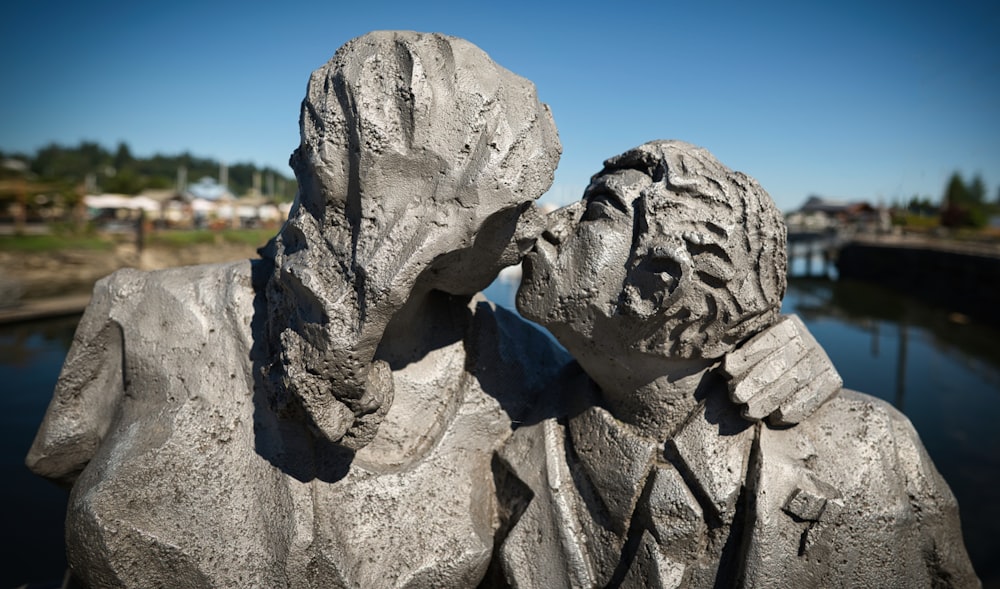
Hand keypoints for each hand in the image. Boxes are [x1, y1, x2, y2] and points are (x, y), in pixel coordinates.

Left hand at [720, 314, 841, 424]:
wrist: (805, 364)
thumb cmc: (765, 355)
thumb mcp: (755, 342)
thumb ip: (741, 348)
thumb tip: (722, 365)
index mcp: (788, 325)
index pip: (766, 341)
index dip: (745, 357)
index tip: (726, 371)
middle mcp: (808, 341)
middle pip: (779, 363)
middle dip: (754, 382)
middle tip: (735, 397)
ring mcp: (822, 361)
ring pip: (793, 383)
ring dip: (768, 400)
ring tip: (748, 412)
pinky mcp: (833, 381)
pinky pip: (811, 398)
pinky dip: (792, 410)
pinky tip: (774, 418)